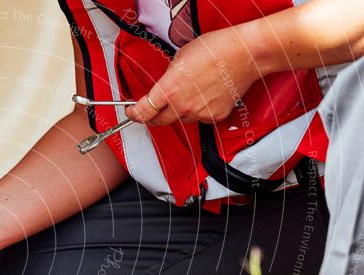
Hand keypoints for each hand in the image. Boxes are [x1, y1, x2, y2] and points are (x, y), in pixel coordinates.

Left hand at [126, 27, 261, 125]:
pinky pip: (199, 118)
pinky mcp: (214, 117)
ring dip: (179, 111)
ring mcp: (199, 113)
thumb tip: (164, 87)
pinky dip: (199, 111)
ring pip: (180, 119)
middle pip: (158, 121)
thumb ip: (168, 77)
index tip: (131, 113)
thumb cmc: (216, 49)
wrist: (245, 54)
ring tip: (192, 91)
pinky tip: (206, 95)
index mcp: (169, 90)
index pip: (143, 112)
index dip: (133, 114)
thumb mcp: (180, 58)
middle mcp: (182, 106)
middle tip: (154, 108)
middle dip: (153, 116)